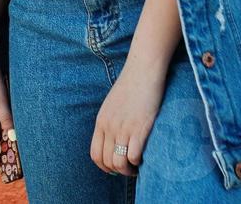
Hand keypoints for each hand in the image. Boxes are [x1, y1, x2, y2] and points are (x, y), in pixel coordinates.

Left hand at [91, 59, 167, 174]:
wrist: (143, 70)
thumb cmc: (132, 85)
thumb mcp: (113, 104)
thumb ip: (111, 120)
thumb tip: (115, 138)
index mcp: (101, 122)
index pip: (95, 155)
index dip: (104, 167)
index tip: (115, 167)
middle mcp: (109, 127)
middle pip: (107, 162)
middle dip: (118, 171)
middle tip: (130, 169)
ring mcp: (123, 128)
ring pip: (119, 163)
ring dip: (128, 170)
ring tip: (137, 167)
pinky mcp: (139, 128)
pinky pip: (133, 156)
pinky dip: (138, 162)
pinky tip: (144, 157)